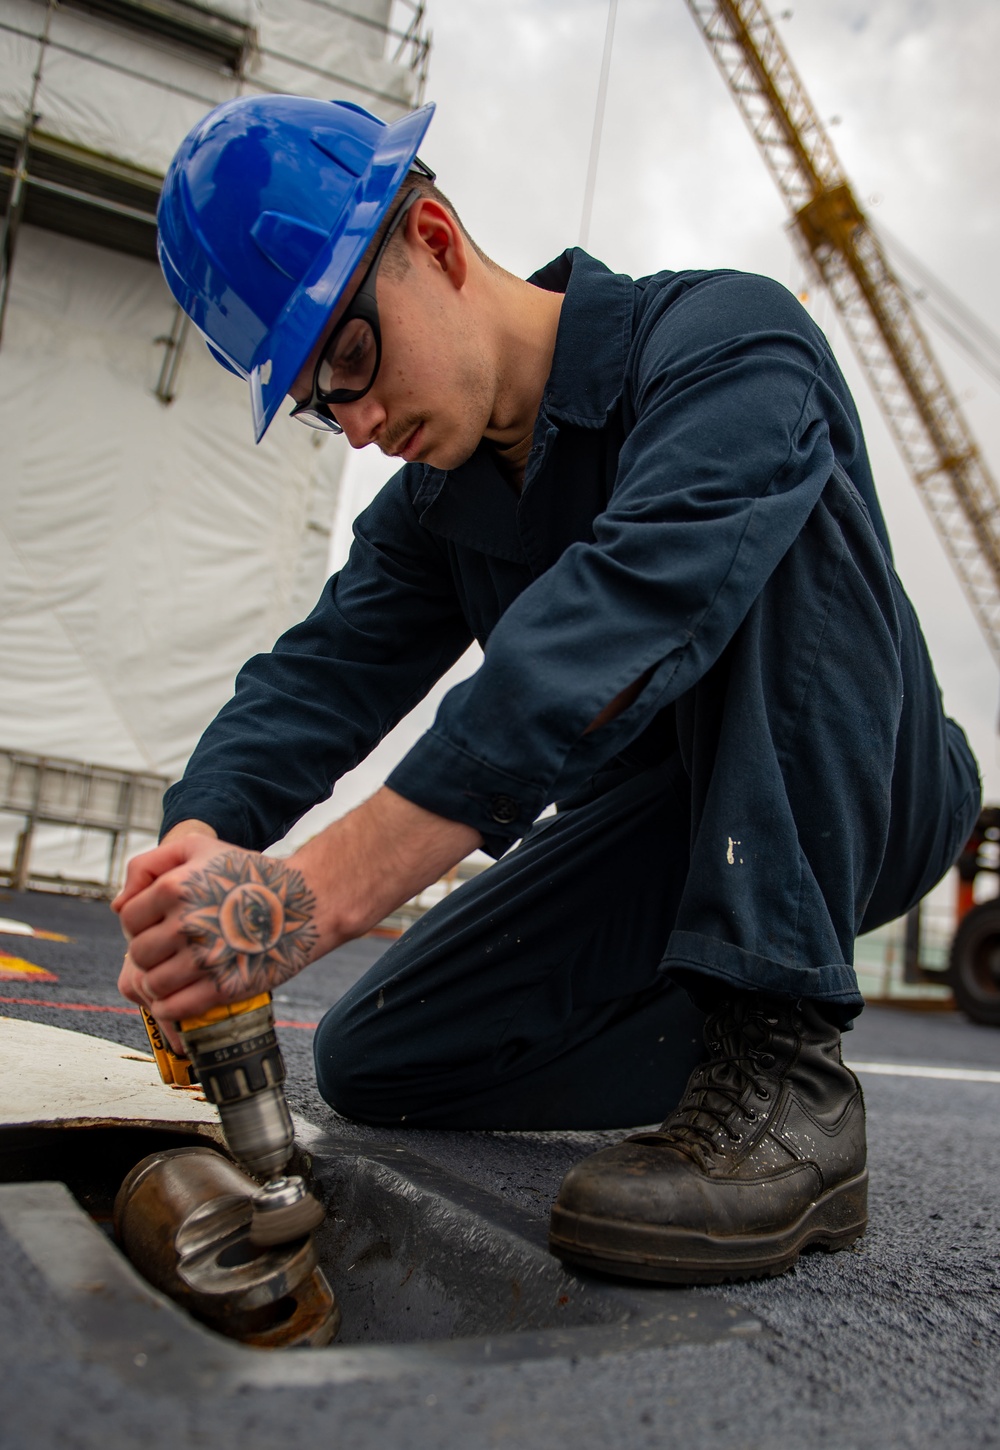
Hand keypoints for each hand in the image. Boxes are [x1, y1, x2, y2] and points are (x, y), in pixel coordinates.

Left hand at [115, 835, 319, 1024]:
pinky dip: (169, 1007)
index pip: (129, 919)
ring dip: (158, 982)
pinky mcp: (223, 987)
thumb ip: (147, 864)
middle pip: (139, 954)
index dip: (140, 924)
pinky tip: (181, 995)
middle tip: (171, 950)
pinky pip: (173, 1008)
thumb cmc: (248, 875)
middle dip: (150, 954)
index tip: (160, 926)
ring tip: (177, 972)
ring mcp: (206, 958)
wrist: (304, 903)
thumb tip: (118, 905)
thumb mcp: (197, 848)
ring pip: (152, 984)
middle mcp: (188, 923)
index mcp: (175, 887)